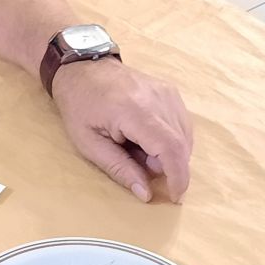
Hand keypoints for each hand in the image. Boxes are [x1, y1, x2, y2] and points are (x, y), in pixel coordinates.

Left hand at [51, 60, 192, 203]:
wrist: (82, 67)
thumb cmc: (79, 106)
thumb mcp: (89, 143)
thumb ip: (120, 169)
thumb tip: (146, 194)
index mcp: (135, 111)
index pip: (171, 148)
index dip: (178, 176)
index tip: (174, 197)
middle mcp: (158, 99)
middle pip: (181, 144)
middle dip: (168, 167)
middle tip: (139, 166)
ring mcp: (167, 92)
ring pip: (185, 135)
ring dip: (169, 153)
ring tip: (138, 149)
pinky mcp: (170, 91)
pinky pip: (182, 124)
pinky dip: (171, 140)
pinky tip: (148, 139)